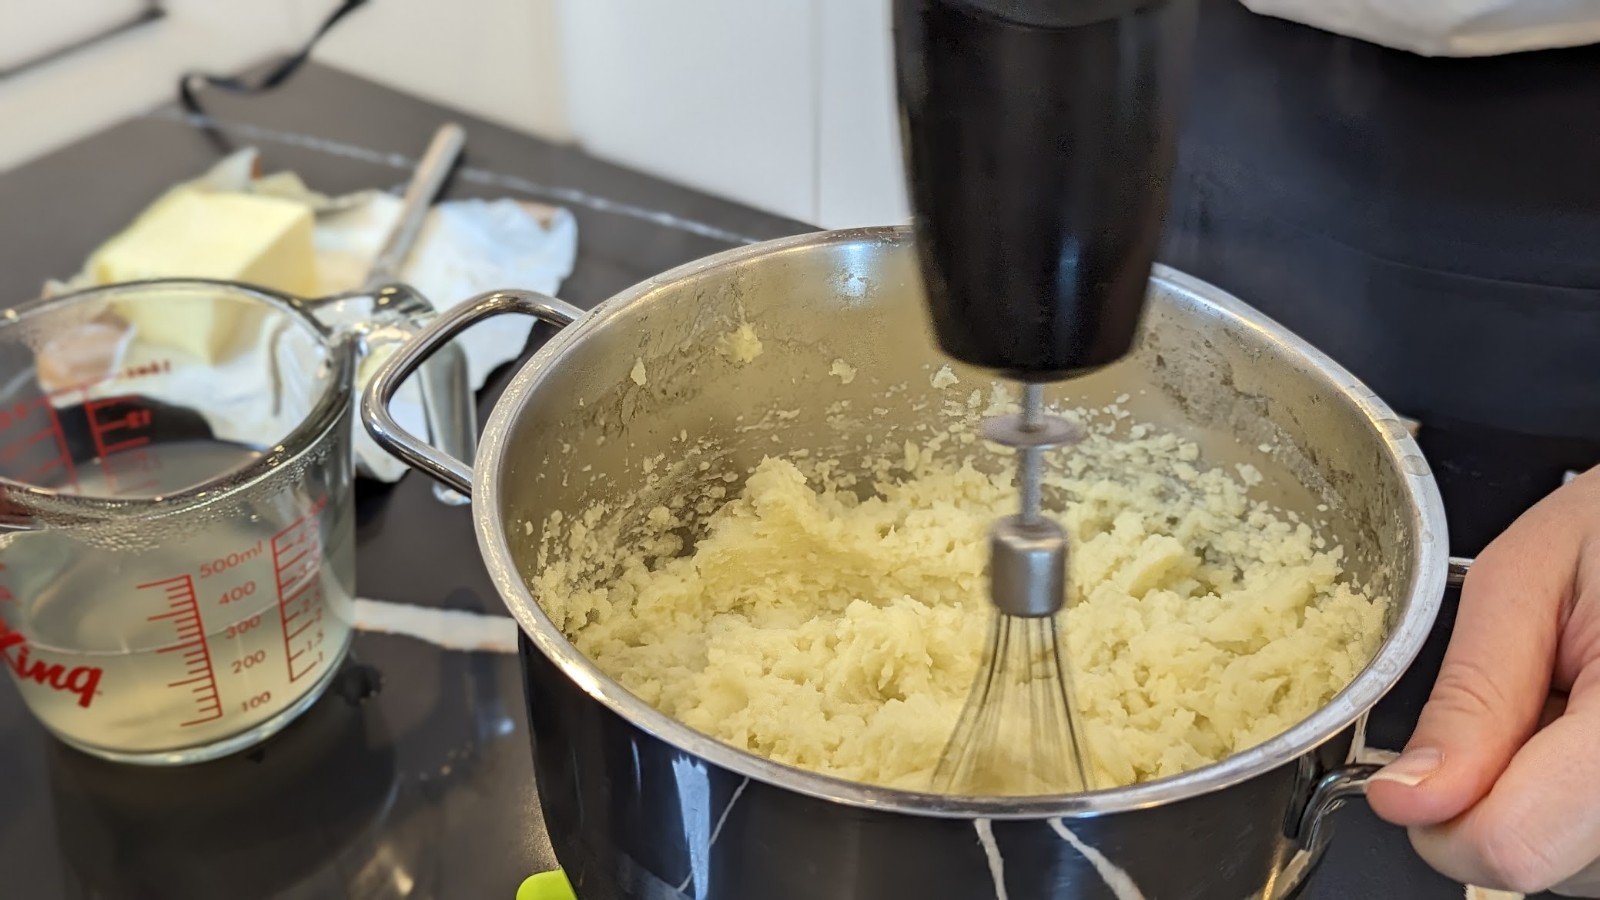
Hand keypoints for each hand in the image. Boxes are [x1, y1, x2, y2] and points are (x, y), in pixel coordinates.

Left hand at [1369, 466, 1599, 894]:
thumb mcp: (1525, 579)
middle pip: (1536, 862)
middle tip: (1519, 701)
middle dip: (1486, 796)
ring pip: (1566, 863)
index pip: (1511, 845)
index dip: (1438, 818)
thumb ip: (1471, 696)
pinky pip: (1595, 840)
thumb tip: (1405, 797)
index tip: (1413, 777)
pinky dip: (1565, 793)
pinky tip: (1579, 721)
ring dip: (1532, 796)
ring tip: (1561, 701)